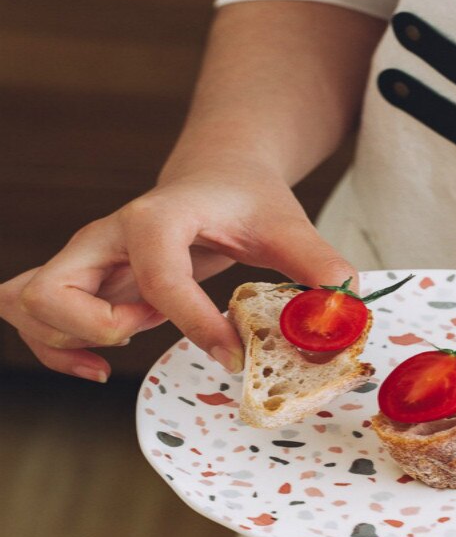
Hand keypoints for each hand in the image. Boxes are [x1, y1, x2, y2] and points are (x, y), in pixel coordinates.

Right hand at [0, 167, 356, 381]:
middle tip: (146, 331)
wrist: (216, 172)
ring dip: (68, 340)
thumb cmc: (247, 197)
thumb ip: (318, 264)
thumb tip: (343, 311)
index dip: (192, 322)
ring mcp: (89, 257)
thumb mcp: (288, 224)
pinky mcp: (86, 277)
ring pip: (28, 302)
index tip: (232, 353)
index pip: (157, 275)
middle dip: (97, 329)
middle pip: (53, 290)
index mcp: (159, 216)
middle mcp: (110, 235)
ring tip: (126, 341)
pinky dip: (55, 347)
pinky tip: (99, 363)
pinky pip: (36, 315)